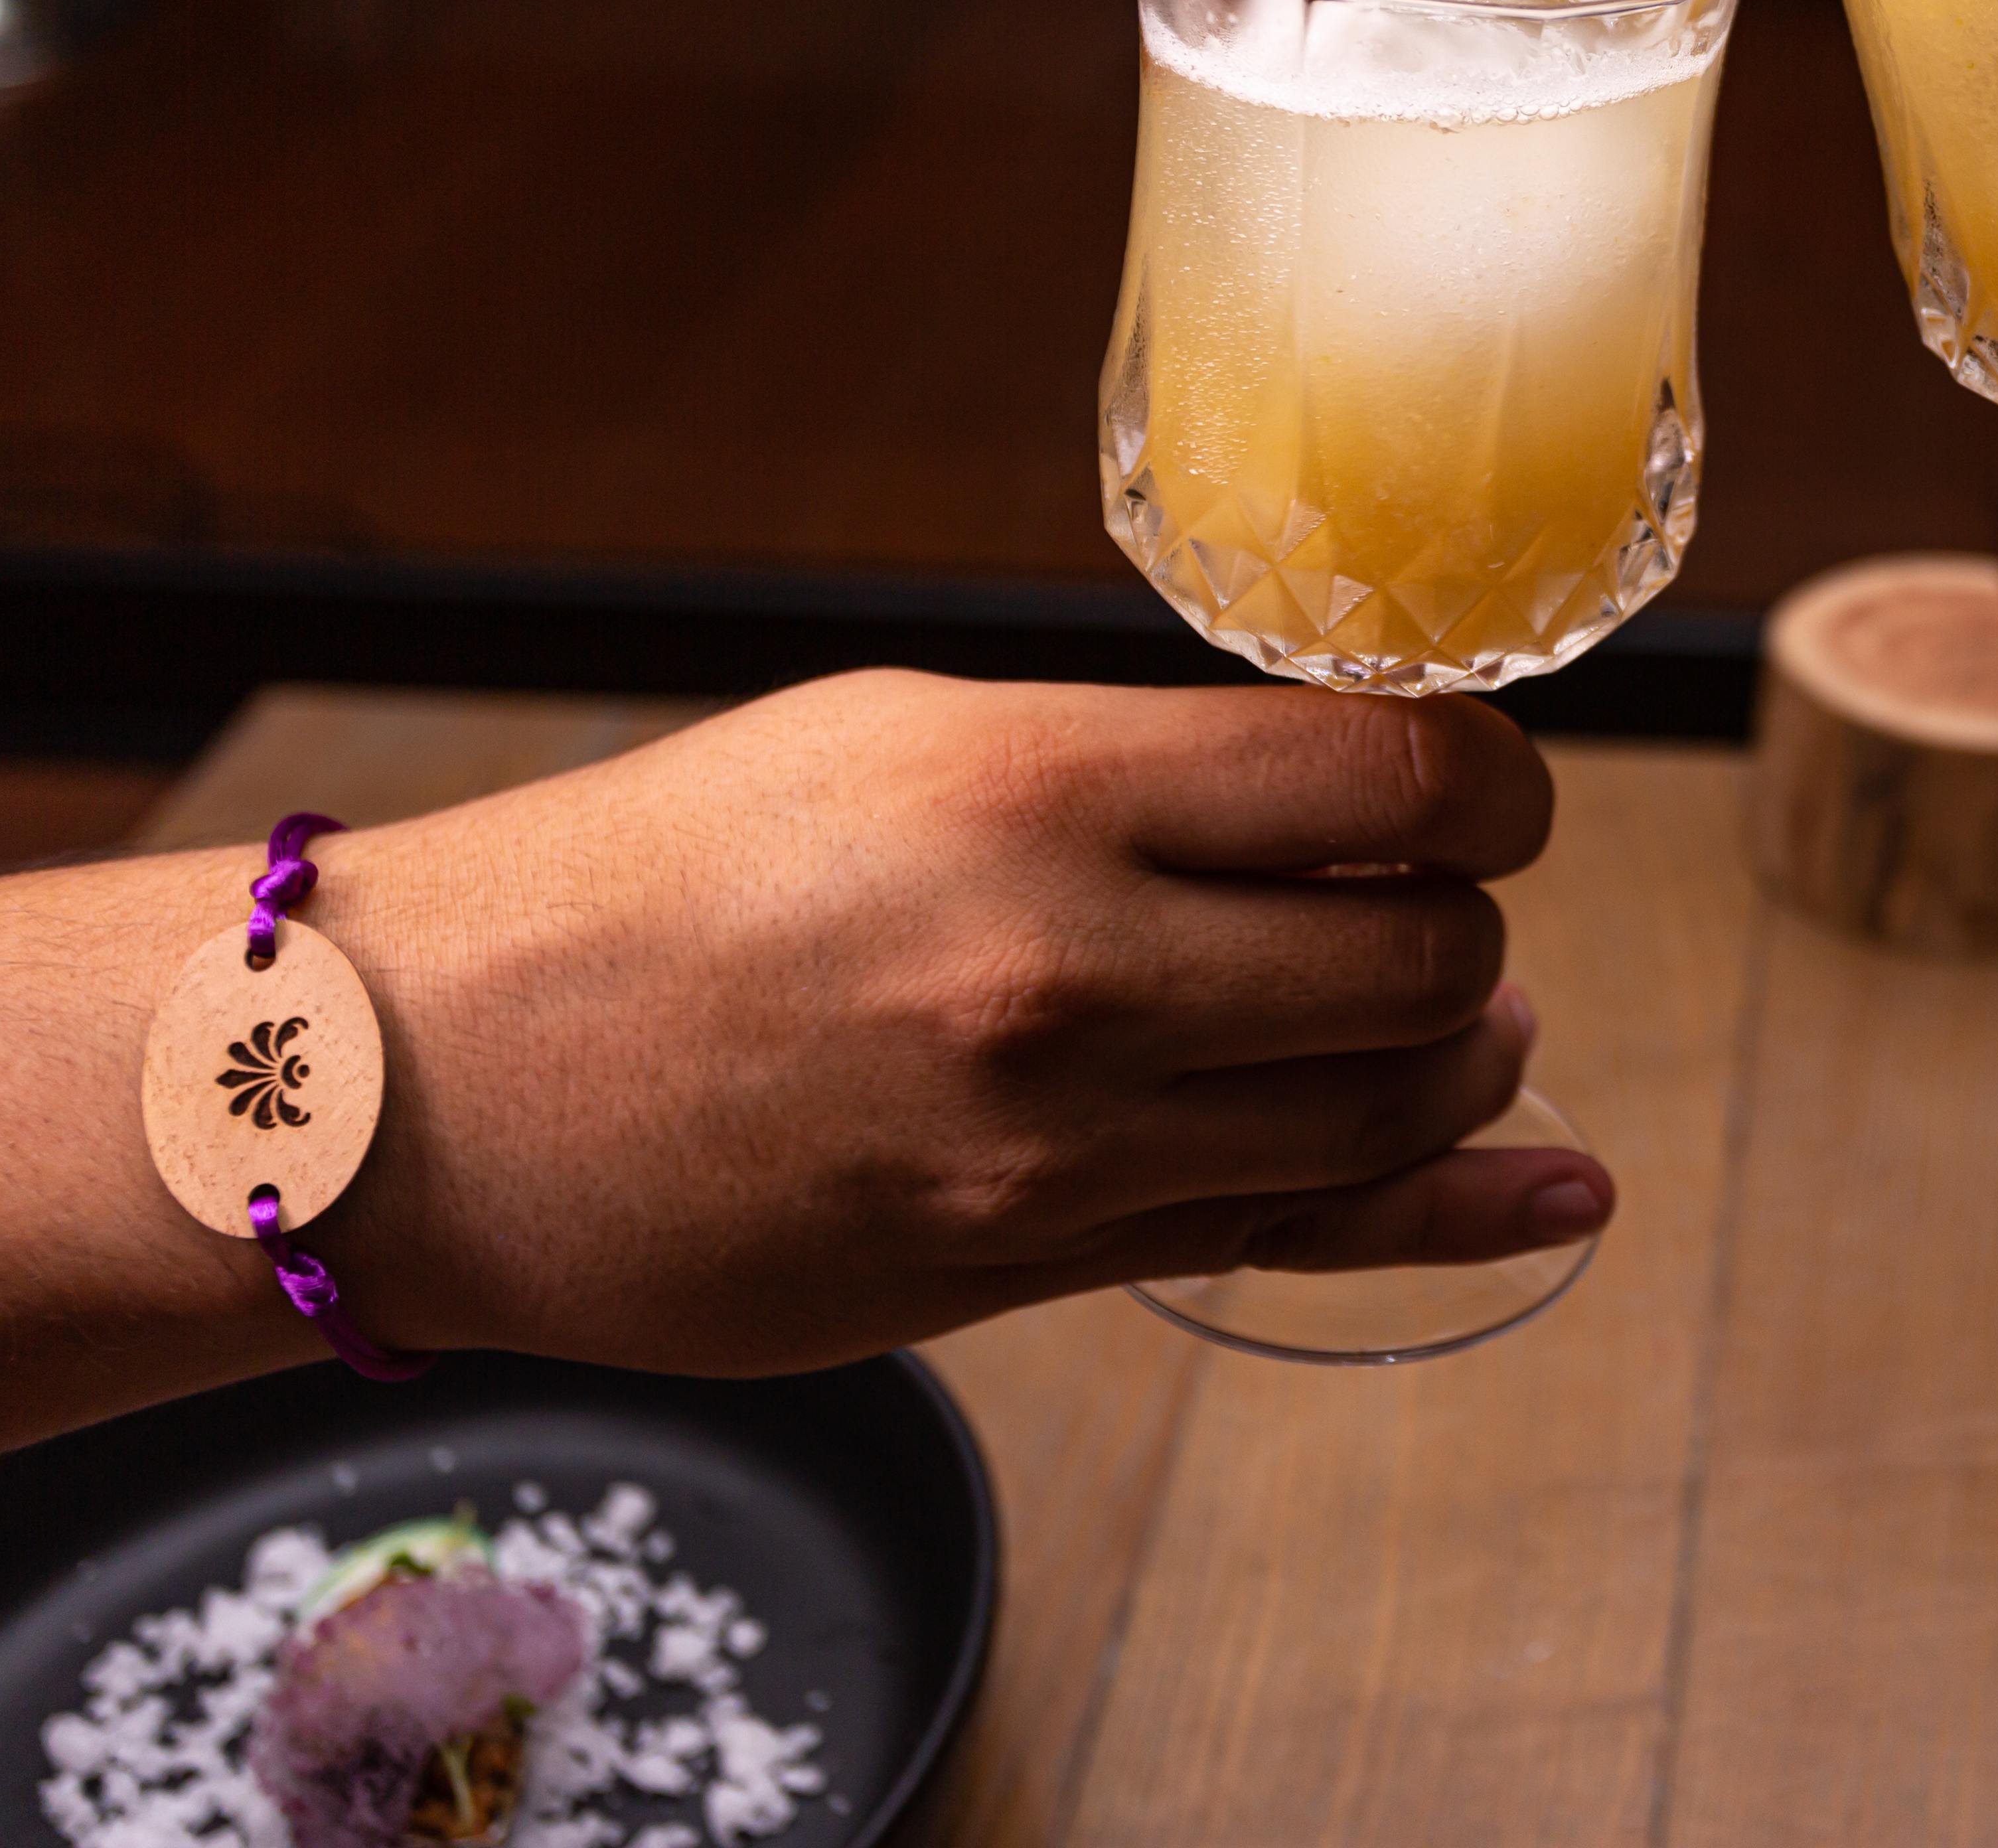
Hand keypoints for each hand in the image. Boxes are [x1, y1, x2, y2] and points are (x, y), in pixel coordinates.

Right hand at [304, 671, 1605, 1371]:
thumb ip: (1137, 769)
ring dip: (1451, 1057)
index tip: (1487, 792)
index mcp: (1040, 788)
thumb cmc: (667, 870)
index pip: (1393, 774)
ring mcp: (1051, 1145)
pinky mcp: (1023, 1267)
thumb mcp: (907, 730)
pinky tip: (1554, 1192)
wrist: (444, 1078)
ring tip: (1444, 1019)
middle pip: (1419, 955)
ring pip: (1377, 1109)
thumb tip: (1350, 798)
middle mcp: (1070, 971)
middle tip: (1424, 902)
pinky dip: (1449, 1213)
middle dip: (1461, 924)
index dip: (1492, 784)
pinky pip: (1291, 1241)